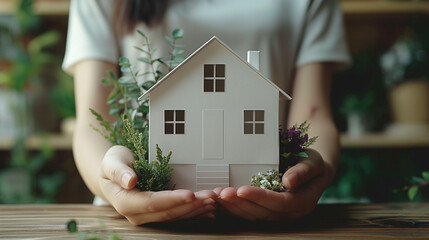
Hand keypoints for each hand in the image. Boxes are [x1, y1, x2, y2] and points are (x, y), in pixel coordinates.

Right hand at [99, 145, 216, 224]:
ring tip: (213, 200)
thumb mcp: (111, 161)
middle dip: (190, 205)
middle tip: (210, 196)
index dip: (172, 200)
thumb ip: (118, 171)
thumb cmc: (113, 164)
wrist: (114, 172)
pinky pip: (178, 214)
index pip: (151, 203)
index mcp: (125, 202)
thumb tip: (130, 181)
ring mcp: (148, 215)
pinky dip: (195, 211)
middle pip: (167, 212)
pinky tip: (209, 208)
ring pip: (176, 216)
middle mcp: (137, 213)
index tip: (189, 194)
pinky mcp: (158, 213)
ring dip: (196, 209)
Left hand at [216, 149, 334, 220]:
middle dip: (240, 203)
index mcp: (303, 202)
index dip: (259, 197)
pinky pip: (250, 212)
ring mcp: (278, 214)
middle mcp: (290, 212)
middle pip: (263, 212)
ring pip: (254, 215)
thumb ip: (303, 171)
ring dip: (234, 207)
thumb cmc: (313, 164)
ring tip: (218, 196)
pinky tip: (222, 201)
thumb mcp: (314, 162)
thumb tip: (289, 181)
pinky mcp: (268, 211)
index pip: (279, 203)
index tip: (242, 189)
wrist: (313, 170)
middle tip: (223, 192)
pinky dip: (235, 207)